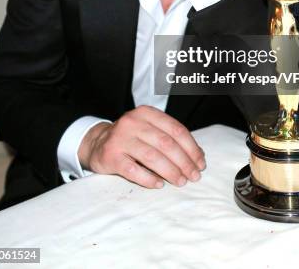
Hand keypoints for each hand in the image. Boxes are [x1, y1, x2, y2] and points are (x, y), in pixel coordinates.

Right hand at [78, 105, 205, 188]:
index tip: (200, 163)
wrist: (98, 143)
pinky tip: (159, 185)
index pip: (175, 129)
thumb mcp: (149, 130)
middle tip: (194, 176)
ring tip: (181, 181)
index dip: (191, 147)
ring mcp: (120, 138)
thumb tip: (198, 155)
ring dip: (170, 171)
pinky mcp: (111, 156)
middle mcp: (133, 122)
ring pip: (152, 156)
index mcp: (146, 113)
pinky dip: (149, 179)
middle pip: (166, 143)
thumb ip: (171, 138)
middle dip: (184, 162)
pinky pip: (133, 170)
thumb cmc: (131, 138)